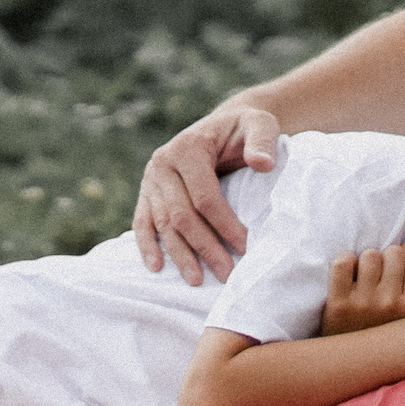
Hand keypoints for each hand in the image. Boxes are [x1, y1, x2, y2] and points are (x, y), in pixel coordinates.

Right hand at [135, 105, 275, 283]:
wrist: (223, 126)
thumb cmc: (245, 129)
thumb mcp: (259, 125)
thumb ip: (262, 141)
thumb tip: (262, 164)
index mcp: (188, 147)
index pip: (204, 195)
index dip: (224, 223)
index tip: (245, 246)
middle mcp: (163, 162)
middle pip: (182, 214)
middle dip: (204, 246)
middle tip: (226, 273)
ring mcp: (151, 179)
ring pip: (163, 223)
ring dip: (179, 254)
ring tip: (196, 280)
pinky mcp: (146, 192)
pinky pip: (142, 221)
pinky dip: (147, 245)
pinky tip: (156, 267)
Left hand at [321, 242, 404, 335]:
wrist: (350, 364)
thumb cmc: (387, 334)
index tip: (402, 258)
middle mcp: (391, 305)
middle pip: (393, 252)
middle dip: (388, 258)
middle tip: (382, 272)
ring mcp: (364, 303)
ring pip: (370, 255)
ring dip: (366, 262)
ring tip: (365, 278)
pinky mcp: (339, 304)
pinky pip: (343, 262)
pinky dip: (345, 263)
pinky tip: (348, 277)